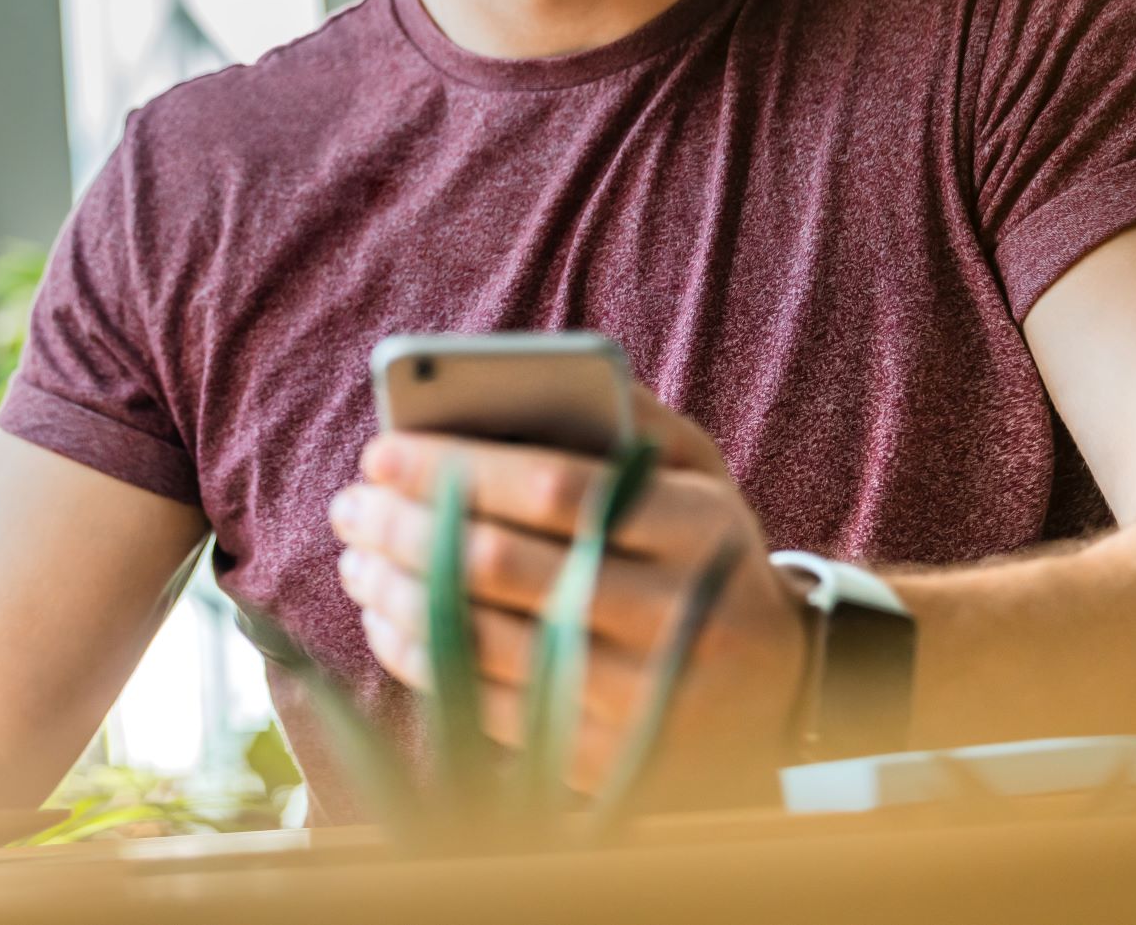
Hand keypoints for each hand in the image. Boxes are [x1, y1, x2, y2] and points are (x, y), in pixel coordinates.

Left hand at [327, 403, 808, 801]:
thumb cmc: (708, 549)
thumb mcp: (699, 471)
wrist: (785, 683)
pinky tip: (386, 620)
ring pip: (482, 640)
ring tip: (357, 558)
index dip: (454, 468)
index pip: (553, 486)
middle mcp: (675, 614)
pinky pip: (489, 706)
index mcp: (698, 527)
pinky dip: (422, 659)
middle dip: (404, 528)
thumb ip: (626, 415)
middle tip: (350, 507)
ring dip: (399, 593)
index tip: (380, 452)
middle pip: (502, 565)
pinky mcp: (609, 758)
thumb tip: (521, 377)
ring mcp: (642, 696)